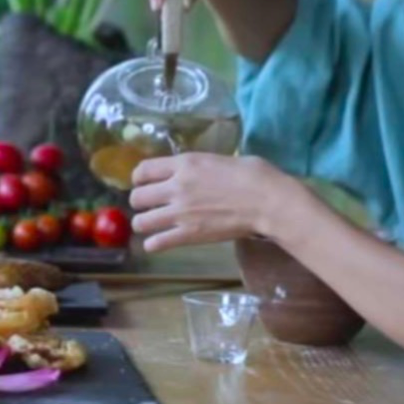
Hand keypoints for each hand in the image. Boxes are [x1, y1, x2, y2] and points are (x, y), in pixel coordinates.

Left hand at [128, 153, 306, 252]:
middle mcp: (175, 187)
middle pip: (137, 197)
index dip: (139, 177)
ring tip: (152, 224)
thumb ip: (197, 166)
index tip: (143, 183)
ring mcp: (180, 213)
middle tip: (150, 205)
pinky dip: (153, 244)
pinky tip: (156, 242)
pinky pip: (157, 242)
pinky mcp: (189, 235)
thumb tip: (192, 172)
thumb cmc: (252, 174)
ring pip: (141, 222)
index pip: (143, 169)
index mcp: (184, 164)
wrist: (267, 201)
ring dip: (144, 223)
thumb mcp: (218, 158)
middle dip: (140, 201)